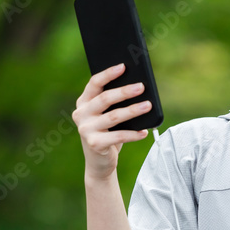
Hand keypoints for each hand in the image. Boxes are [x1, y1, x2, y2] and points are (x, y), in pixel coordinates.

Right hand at [73, 63, 151, 180]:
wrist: (100, 162)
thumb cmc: (108, 133)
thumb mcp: (108, 115)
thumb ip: (115, 103)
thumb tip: (137, 87)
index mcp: (84, 102)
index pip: (94, 83)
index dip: (108, 74)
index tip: (123, 66)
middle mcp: (81, 114)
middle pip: (105, 99)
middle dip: (125, 92)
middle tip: (141, 87)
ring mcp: (85, 129)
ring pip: (113, 116)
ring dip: (133, 110)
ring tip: (147, 105)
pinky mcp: (94, 144)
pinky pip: (118, 136)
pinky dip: (133, 134)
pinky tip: (144, 131)